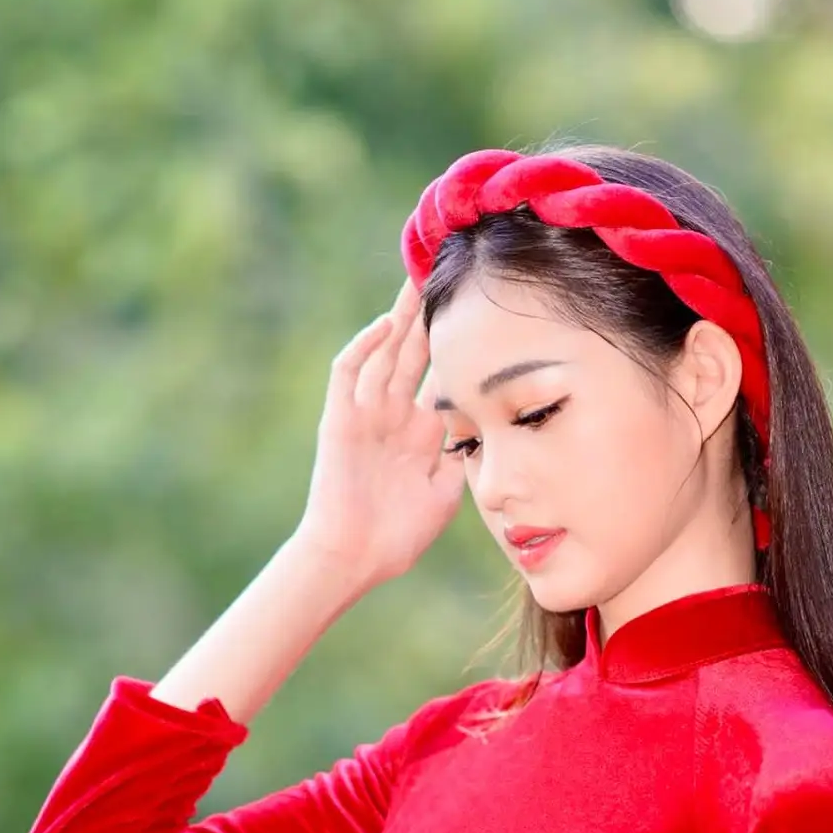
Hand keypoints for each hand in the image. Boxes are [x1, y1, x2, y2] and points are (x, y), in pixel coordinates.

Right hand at [295, 275, 466, 593]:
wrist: (353, 558)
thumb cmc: (397, 537)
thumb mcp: (446, 494)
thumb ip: (464, 459)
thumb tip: (492, 429)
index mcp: (423, 432)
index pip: (445, 375)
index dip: (462, 346)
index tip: (486, 316)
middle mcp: (395, 415)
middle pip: (414, 352)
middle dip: (430, 316)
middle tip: (449, 274)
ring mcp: (367, 414)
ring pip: (384, 353)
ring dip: (399, 319)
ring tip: (417, 280)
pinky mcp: (340, 419)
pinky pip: (349, 373)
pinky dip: (365, 348)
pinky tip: (387, 326)